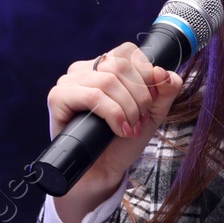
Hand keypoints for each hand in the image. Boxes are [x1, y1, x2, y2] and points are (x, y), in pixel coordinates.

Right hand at [47, 41, 182, 222]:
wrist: (103, 171)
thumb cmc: (123, 141)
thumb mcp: (152, 114)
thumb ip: (165, 91)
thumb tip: (165, 73)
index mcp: (105, 65)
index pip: (129, 51)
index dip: (146, 75)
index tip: (150, 103)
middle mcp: (85, 69)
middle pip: (121, 66)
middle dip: (139, 97)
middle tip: (139, 120)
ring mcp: (69, 82)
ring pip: (108, 81)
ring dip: (128, 109)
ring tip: (129, 128)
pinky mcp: (58, 97)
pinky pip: (92, 96)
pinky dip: (112, 114)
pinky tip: (119, 130)